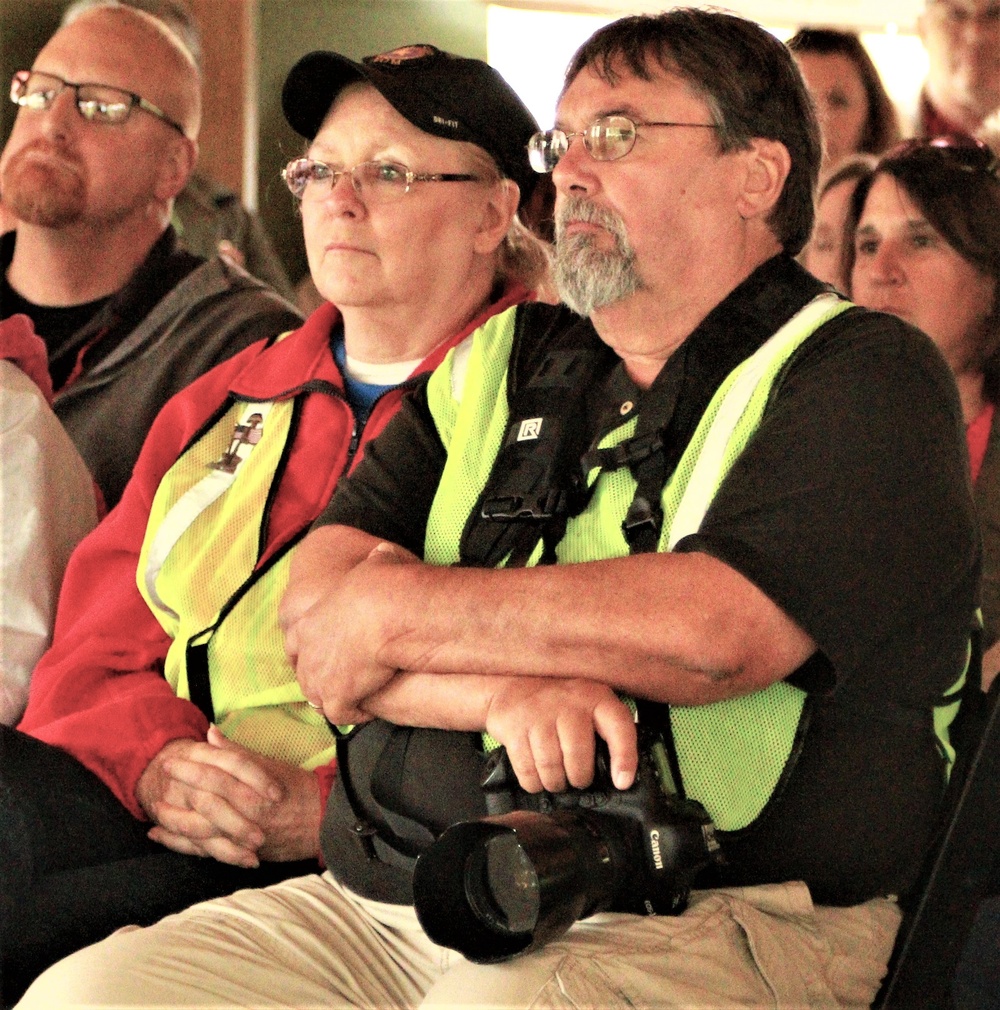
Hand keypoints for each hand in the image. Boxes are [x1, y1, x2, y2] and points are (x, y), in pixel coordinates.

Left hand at [137, 728, 319, 865]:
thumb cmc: (296, 789)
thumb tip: (211, 733)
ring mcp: (242, 836)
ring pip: (200, 831)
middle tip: (160, 779)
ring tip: (154, 811)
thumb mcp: (270, 766)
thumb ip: (237, 753)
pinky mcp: (239, 852)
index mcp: (255, 790)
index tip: (173, 759)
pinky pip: (204, 851)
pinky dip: (181, 844)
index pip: (217, 776)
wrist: (321, 822)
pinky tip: (162, 836)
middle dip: (179, 791)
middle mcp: (247, 814)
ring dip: (174, 821)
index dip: (192, 767)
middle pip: (205, 803)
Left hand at [287, 540, 420, 723]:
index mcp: (308, 620)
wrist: (384, 613)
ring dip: (336, 698)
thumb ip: (376, 561)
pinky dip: (355, 713)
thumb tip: (383, 552)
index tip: (330, 655)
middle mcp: (306, 651)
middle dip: (321, 679)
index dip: (312, 651)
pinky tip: (371, 706)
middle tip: (342, 682)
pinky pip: (342, 714)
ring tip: (357, 697)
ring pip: (318, 697)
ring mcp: (318, 676)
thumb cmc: (383, 584)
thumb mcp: (375, 563)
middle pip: (304, 673)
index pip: (296, 643)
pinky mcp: (336, 697)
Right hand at [484, 678, 637, 793]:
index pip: (619, 727)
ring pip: (551, 768)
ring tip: (557, 779)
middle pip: (578, 758)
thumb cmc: (559, 702)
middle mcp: (569, 703)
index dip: (625, 758)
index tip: (622, 783)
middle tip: (577, 779)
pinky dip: (533, 783)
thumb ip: (605, 730)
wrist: (512, 681)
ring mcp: (539, 714)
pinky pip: (527, 771)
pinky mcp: (514, 727)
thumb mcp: (587, 703)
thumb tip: (621, 777)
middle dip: (579, 778)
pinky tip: (537, 777)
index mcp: (595, 697)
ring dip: (555, 783)